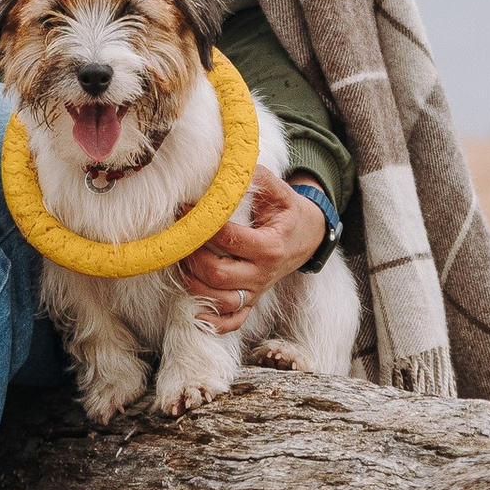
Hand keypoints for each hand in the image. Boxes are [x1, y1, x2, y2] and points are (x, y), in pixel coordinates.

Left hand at [179, 169, 324, 333]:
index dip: (202, 225)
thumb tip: (235, 168)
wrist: (309, 238)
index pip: (228, 239)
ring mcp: (257, 291)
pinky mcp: (253, 301)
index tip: (184, 210)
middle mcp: (263, 273)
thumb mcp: (282, 192)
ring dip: (194, 284)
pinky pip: (234, 321)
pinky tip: (196, 312)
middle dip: (192, 257)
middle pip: (219, 275)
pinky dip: (214, 321)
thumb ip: (260, 179)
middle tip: (180, 239)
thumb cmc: (289, 213)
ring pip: (220, 300)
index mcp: (270, 246)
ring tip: (183, 261)